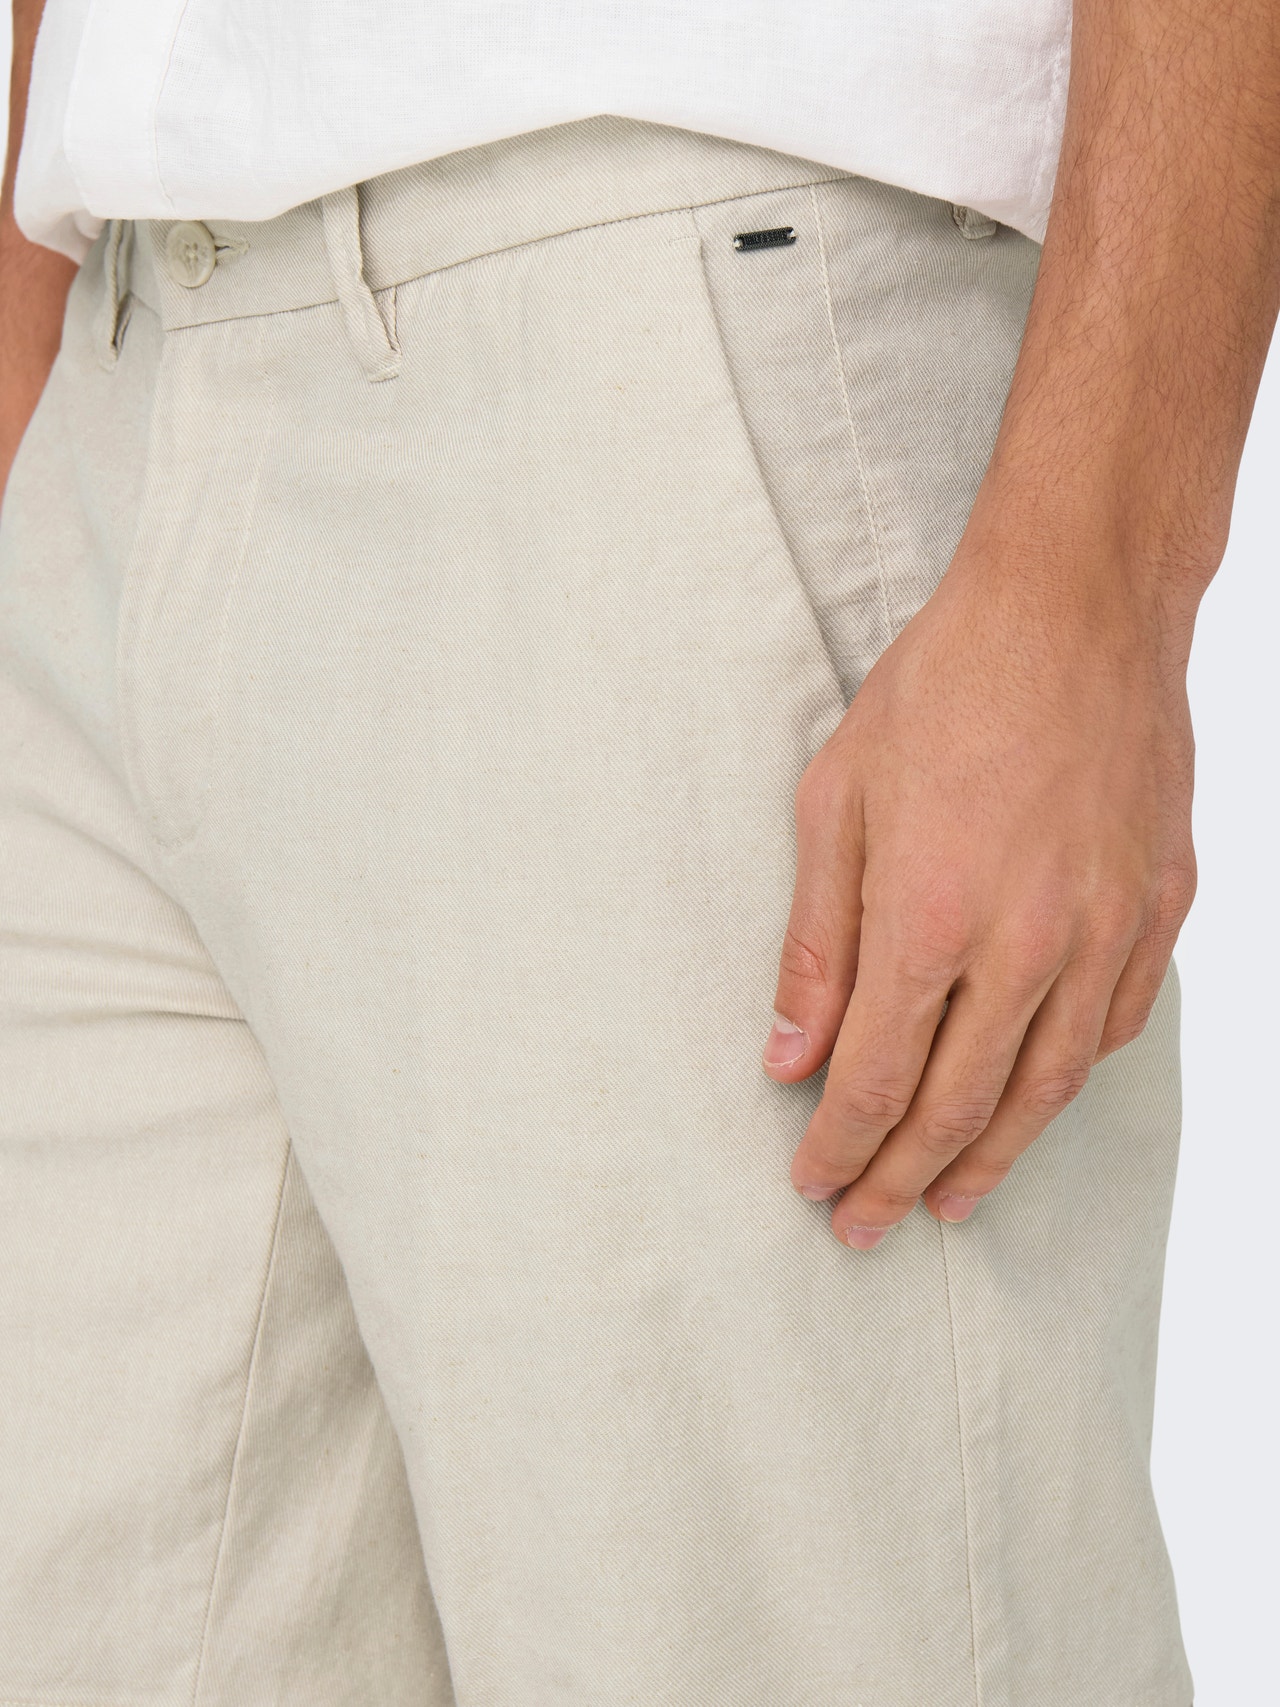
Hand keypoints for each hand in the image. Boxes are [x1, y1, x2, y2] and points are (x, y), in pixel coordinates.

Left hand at [763, 522, 1197, 1248]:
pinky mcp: (1159, 911)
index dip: (839, 1147)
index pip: (875, 1079)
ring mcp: (1105, 934)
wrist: (1077, 608)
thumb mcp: (836, 801)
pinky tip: (1031, 1104)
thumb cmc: (942, 689)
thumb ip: (816, 943)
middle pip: (956, 1106)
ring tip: (950, 1203)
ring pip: (1044, 1089)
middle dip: (899, 1179)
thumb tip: (787, 1054)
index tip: (812, 1183)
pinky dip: (1063, 1082)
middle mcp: (1027, 946)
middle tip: (863, 1224)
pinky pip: (1110, 1030)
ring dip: (990, 1158)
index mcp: (930, 918)